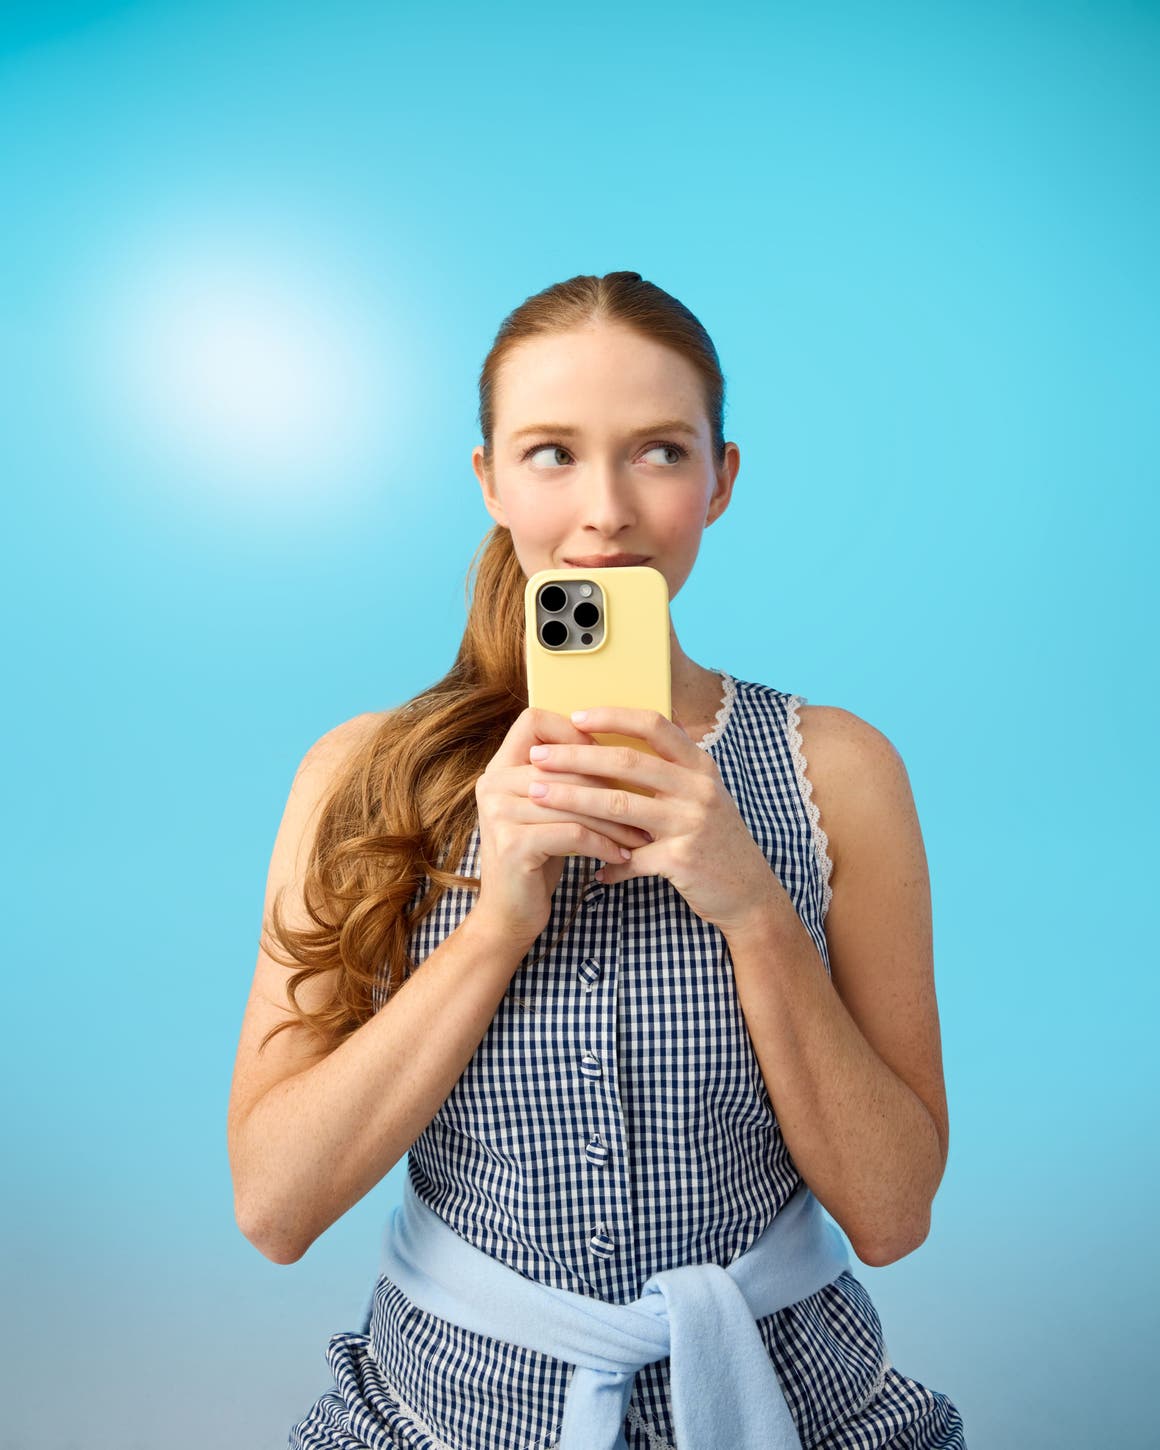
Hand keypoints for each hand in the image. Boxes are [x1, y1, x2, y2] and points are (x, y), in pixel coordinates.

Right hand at [473, 707, 654, 945]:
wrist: (509, 915)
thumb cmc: (540, 857)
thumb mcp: (548, 811)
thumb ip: (565, 778)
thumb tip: (623, 746)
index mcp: (499, 767)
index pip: (533, 721)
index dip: (572, 730)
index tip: (606, 753)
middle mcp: (492, 784)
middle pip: (565, 764)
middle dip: (612, 785)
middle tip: (647, 801)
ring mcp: (499, 813)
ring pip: (575, 800)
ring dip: (616, 820)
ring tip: (643, 834)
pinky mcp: (513, 844)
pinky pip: (573, 833)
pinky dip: (604, 844)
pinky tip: (623, 855)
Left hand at [524, 707, 777, 936]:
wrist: (750, 893)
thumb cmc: (716, 841)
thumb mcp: (704, 795)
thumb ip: (675, 767)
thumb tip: (636, 732)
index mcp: (699, 766)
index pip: (654, 725)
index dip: (612, 716)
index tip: (574, 717)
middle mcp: (698, 788)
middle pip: (627, 761)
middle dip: (575, 757)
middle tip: (539, 758)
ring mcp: (692, 823)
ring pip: (619, 804)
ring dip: (572, 800)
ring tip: (538, 797)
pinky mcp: (682, 859)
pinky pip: (630, 857)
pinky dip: (605, 862)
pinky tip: (588, 869)